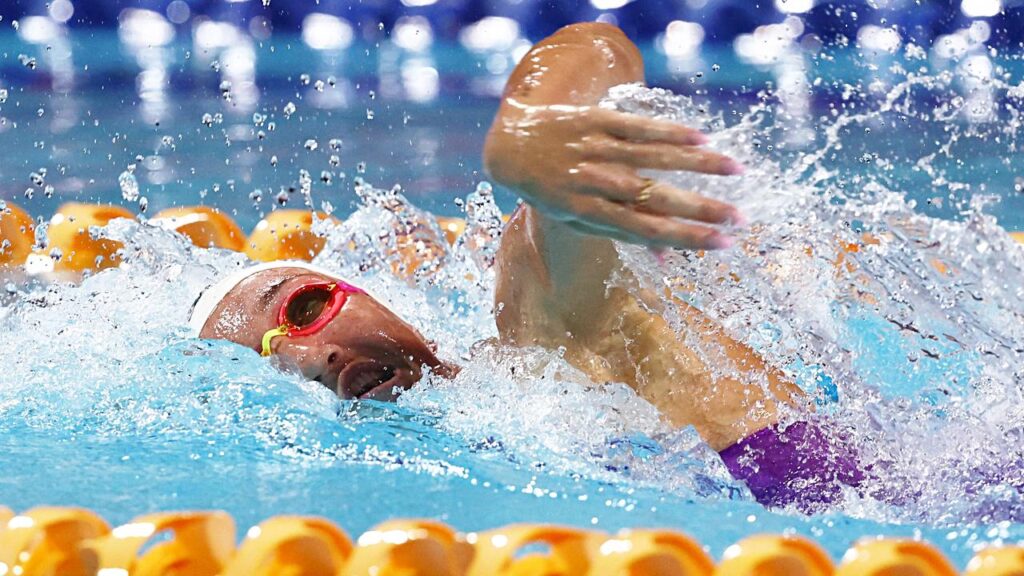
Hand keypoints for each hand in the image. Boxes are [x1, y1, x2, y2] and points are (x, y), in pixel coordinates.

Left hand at [484, 103, 745, 249]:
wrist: (511, 146)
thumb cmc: (551, 191)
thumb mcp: (577, 221)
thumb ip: (621, 236)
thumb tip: (666, 262)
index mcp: (587, 213)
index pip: (645, 230)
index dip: (684, 237)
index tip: (721, 244)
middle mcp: (593, 181)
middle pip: (655, 197)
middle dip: (700, 209)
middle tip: (739, 218)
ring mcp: (595, 148)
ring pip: (654, 157)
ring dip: (698, 163)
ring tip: (736, 169)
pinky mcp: (597, 120)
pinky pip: (638, 126)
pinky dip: (670, 132)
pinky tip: (702, 137)